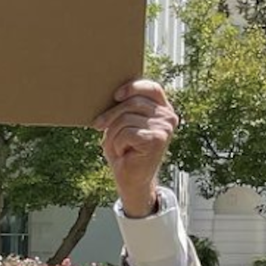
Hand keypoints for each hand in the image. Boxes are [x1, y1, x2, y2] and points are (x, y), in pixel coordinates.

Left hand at [94, 79, 178, 216]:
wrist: (130, 179)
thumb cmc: (124, 150)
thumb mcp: (122, 124)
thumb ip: (124, 108)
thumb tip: (113, 92)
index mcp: (162, 109)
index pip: (151, 88)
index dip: (133, 87)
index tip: (115, 95)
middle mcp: (168, 117)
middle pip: (132, 103)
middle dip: (109, 116)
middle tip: (97, 126)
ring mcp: (165, 128)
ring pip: (125, 119)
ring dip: (112, 134)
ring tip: (119, 146)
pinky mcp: (157, 139)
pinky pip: (126, 132)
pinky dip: (117, 144)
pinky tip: (125, 153)